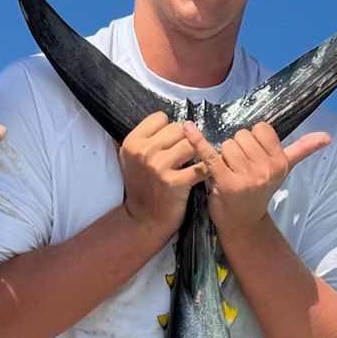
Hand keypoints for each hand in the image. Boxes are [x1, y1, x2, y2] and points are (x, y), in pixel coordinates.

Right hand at [119, 111, 213, 245]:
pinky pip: (200, 165)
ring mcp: (159, 167)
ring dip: (195, 153)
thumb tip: (166, 119)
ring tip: (191, 163)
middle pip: (178, 128)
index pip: (161, 118)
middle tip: (183, 155)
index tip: (168, 143)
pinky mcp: (175, 182)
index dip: (168, 129)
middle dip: (184, 140)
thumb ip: (144, 138)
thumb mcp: (131, 159)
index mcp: (132, 142)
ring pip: (190, 143)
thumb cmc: (142, 186)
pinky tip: (203, 173)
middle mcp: (144, 152)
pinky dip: (205, 169)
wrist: (144, 219)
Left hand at [205, 121, 329, 240]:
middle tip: (238, 169)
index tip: (252, 157)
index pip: (261, 129)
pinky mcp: (224, 182)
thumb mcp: (283, 170)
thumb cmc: (259, 191)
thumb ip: (302, 150)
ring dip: (222, 156)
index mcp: (280, 163)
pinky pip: (209, 153)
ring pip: (227, 144)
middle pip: (242, 135)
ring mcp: (246, 177)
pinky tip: (188, 127)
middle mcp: (265, 169)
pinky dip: (196, 140)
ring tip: (227, 173)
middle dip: (237, 148)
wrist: (243, 223)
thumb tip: (327, 136)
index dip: (252, 140)